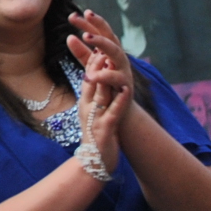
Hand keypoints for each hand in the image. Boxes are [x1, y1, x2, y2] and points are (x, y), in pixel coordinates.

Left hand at [68, 10, 142, 132]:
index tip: (73, 15)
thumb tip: (69, 36)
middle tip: (85, 16)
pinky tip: (92, 74)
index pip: (99, 32)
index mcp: (110, 51)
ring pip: (116, 52)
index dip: (88, 23)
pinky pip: (116, 77)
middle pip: (110, 36)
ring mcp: (124, 70)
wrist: (120, 110)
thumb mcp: (92, 66)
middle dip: (98, 26)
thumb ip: (82, 52)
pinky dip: (105, 75)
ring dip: (102, 43)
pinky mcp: (126, 85)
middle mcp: (119, 57)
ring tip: (86, 37)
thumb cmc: (106, 85)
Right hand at [78, 54, 129, 175]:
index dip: (92, 62)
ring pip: (101, 94)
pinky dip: (120, 100)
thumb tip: (94, 81)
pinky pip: (113, 112)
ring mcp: (95, 118)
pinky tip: (126, 89)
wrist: (92, 164)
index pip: (87, 79)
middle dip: (96, 64)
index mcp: (84, 103)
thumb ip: (93, 98)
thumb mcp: (91, 115)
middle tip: (101, 46)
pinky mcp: (105, 129)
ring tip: (111, 61)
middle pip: (91, 82)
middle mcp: (87, 108)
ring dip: (106, 77)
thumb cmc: (95, 139)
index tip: (98, 46)